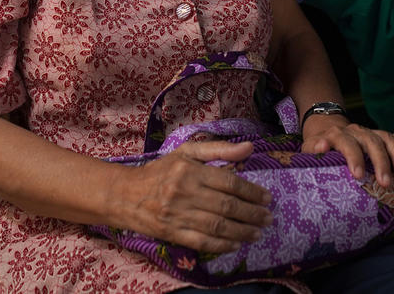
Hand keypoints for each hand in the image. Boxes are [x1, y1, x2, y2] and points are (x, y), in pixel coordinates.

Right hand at [110, 140, 271, 253]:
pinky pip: (202, 242)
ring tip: (257, 233)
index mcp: (191, 170)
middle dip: (252, 214)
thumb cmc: (161, 171)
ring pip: (217, 226)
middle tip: (268, 218)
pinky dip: (221, 246)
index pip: (230, 183)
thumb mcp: (187, 152)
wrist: (125, 194)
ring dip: (242, 232)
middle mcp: (185, 192)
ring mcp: (178, 215)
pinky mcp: (172, 233)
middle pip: (227, 206)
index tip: (267, 198)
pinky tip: (235, 244)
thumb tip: (250, 147)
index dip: (252, 192)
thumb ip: (219, 149)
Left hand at [300, 116, 393, 187]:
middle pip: (371, 142)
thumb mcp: (310, 148)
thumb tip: (321, 147)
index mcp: (338, 134)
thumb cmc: (318, 146)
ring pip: (387, 139)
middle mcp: (356, 131)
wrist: (326, 128)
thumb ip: (314, 150)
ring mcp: (371, 132)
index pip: (348, 144)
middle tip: (385, 183)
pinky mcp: (381, 135)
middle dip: (380, 162)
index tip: (358, 175)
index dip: (354, 158)